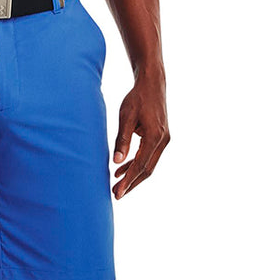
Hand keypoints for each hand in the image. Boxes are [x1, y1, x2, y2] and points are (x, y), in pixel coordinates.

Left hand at [112, 73, 169, 198]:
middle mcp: (163, 140)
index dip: (129, 180)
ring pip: (149, 165)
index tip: (118, 192)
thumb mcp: (126, 117)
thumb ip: (122, 140)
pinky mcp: (160, 138)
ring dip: (133, 176)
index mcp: (155, 136)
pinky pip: (149, 156)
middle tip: (116, 194)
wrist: (152, 84)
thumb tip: (116, 161)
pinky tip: (121, 169)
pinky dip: (136, 164)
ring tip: (117, 185)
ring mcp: (164, 140)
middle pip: (147, 169)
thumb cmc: (137, 98)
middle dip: (131, 183)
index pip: (141, 165)